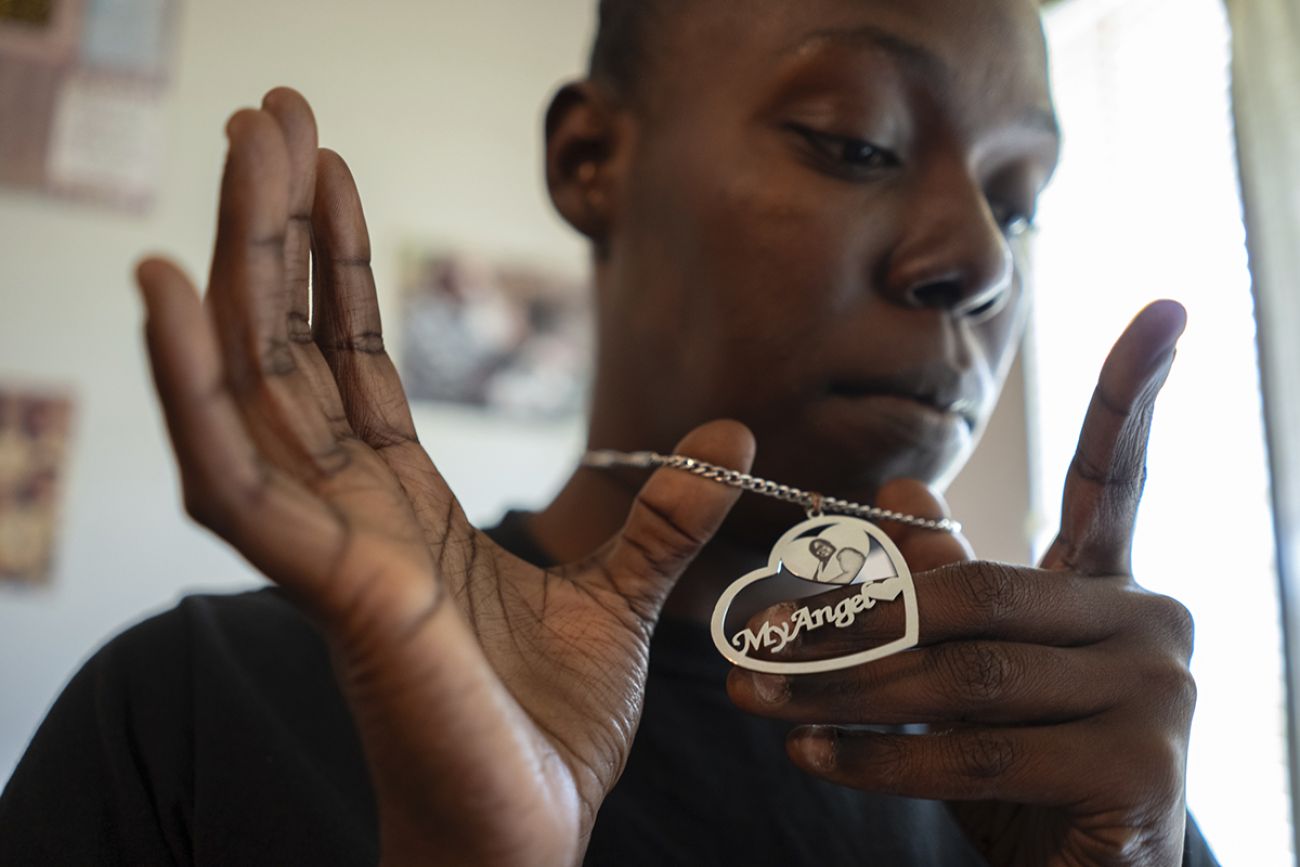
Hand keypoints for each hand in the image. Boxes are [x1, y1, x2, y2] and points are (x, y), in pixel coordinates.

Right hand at [137, 88, 754, 866]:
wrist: (524, 842)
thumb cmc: (545, 737)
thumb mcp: (624, 601)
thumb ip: (665, 517)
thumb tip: (728, 436)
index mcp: (401, 509)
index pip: (350, 360)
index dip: (334, 263)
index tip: (329, 167)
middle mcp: (348, 512)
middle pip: (292, 342)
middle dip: (279, 225)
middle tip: (268, 113)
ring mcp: (328, 546)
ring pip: (255, 380)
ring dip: (239, 261)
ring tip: (237, 150)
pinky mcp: (331, 587)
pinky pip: (239, 473)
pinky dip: (194, 382)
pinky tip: (169, 290)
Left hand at [728, 302, 1194, 866]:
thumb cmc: (1023, 775)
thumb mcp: (972, 672)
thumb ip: (945, 587)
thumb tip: (905, 498)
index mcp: (1110, 587)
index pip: (1117, 479)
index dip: (1136, 392)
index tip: (1163, 304)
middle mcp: (1150, 623)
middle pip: (975, 592)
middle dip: (851, 617)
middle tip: (751, 637)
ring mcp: (1158, 694)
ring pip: (966, 671)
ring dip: (844, 687)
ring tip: (757, 698)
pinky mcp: (1141, 770)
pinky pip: (979, 751)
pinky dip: (882, 755)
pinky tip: (814, 754)